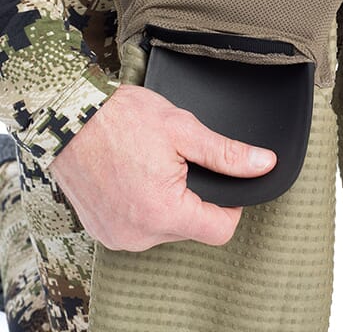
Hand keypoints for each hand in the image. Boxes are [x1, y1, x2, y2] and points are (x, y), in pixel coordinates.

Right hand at [48, 84, 276, 250]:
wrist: (68, 116)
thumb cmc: (121, 119)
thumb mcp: (184, 130)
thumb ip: (227, 154)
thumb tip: (264, 163)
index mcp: (164, 213)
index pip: (221, 230)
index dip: (232, 204)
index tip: (223, 180)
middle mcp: (139, 235)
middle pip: (193, 227)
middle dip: (196, 196)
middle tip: (179, 162)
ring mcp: (117, 235)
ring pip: (166, 227)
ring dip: (169, 201)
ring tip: (154, 167)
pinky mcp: (102, 230)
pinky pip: (140, 225)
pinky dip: (145, 205)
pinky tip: (136, 177)